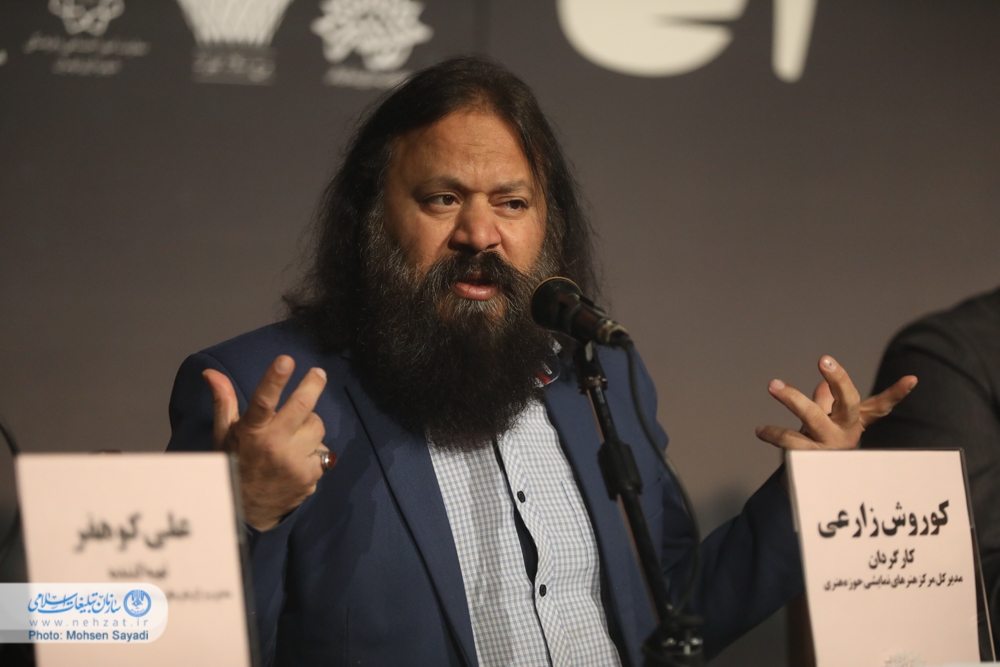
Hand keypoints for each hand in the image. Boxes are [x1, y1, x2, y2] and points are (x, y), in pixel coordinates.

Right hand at [202, 355, 332, 530]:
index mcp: (251, 432)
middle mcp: (274, 445)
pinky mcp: (310, 476)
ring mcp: (294, 461)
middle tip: (318, 373)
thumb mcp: (224, 435)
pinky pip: (323, 451)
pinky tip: (300, 458)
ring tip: (294, 435)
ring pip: (316, 427)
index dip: (275, 379)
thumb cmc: (235, 463)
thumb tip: (211, 372)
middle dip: (313, 385)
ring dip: (309, 426)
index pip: (263, 401)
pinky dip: (315, 451)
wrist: (247, 510)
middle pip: (302, 406)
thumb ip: (224, 401)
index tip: (286, 360)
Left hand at [755, 355, 917, 450]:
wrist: (805, 490)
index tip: (913, 379)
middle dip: (838, 379)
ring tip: (773, 385)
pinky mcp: (810, 460)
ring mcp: (829, 447)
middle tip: (824, 360)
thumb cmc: (819, 450)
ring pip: (813, 417)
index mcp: (852, 422)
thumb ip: (827, 405)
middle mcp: (846, 434)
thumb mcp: (826, 426)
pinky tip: (760, 431)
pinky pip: (789, 440)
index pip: (880, 406)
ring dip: (793, 398)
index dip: (896, 393)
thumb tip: (824, 385)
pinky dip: (772, 433)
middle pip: (848, 403)